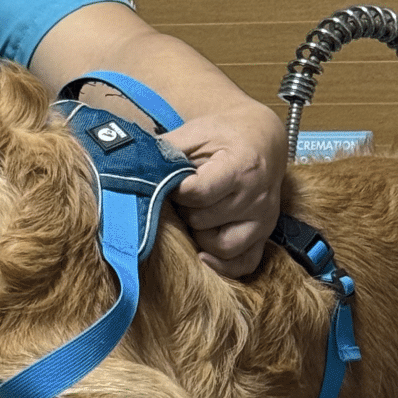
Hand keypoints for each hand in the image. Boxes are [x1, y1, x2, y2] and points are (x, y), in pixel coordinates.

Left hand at [164, 104, 285, 277]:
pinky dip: (223, 265)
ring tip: (192, 214)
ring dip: (199, 235)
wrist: (263, 138)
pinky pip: (245, 263)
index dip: (176, 191)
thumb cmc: (224, 134)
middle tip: (178, 197)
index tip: (170, 184)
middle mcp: (256, 196)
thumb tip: (132, 167)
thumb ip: (167, 150)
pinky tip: (203, 254)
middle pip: (204, 220)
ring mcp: (263, 218)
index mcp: (240, 166)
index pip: (198, 193)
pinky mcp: (265, 234)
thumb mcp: (196, 132)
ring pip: (222, 246)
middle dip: (184, 210)